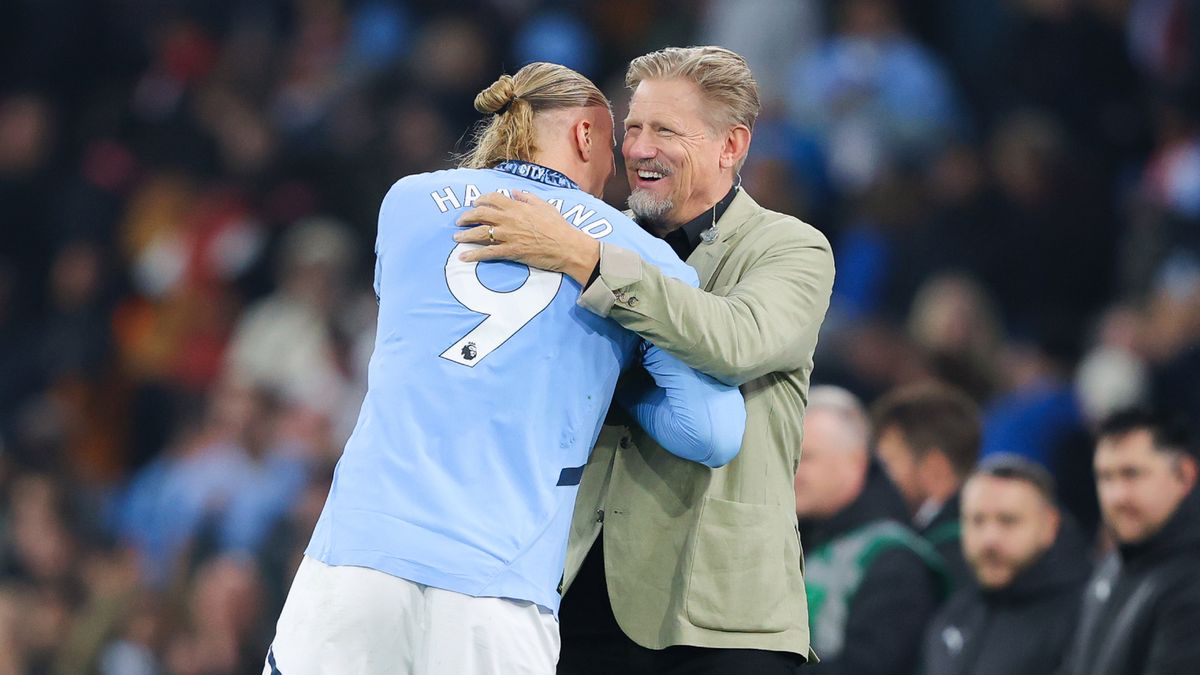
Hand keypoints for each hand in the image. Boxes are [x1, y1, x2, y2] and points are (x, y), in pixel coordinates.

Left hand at [454, 191, 600, 284]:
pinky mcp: (510, 251)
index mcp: (517, 206)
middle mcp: (509, 219)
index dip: (480, 200)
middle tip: (460, 221)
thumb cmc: (559, 226)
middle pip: (480, 214)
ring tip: (456, 238)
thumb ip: (527, 197)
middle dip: (466, 217)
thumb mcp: (544, 205)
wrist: (566, 246)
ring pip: (479, 233)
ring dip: (465, 235)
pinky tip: (463, 257)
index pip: (492, 198)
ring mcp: (508, 236)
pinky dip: (473, 255)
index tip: (474, 203)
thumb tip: (514, 191)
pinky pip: (487, 252)